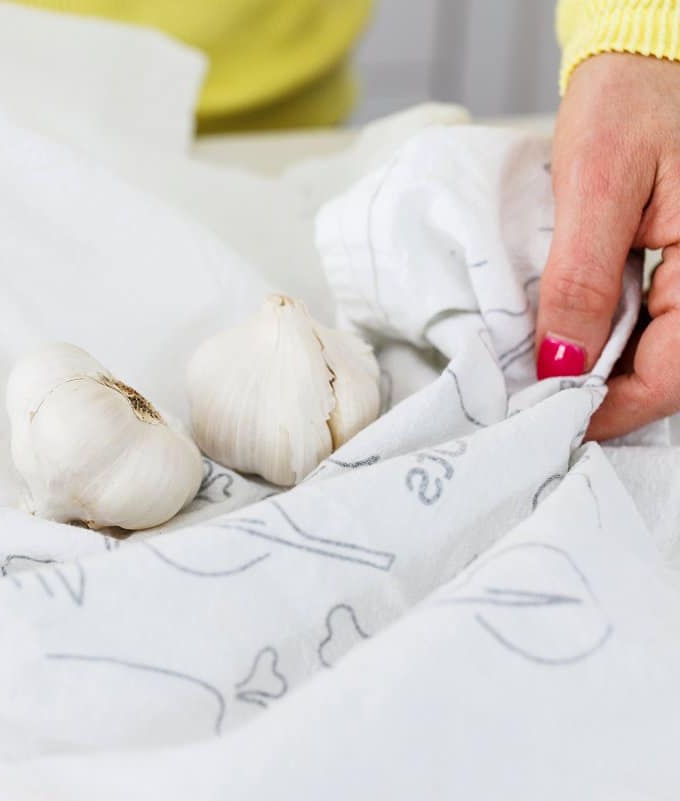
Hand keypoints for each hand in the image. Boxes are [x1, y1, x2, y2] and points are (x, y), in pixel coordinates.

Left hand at [537, 53, 679, 440]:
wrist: (648, 59)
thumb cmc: (630, 103)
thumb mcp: (596, 186)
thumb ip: (583, 279)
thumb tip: (563, 364)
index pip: (674, 371)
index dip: (613, 409)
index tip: (552, 420)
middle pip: (671, 370)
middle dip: (607, 396)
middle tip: (538, 406)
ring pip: (665, 351)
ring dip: (608, 371)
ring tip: (548, 376)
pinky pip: (660, 320)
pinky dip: (615, 338)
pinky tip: (573, 339)